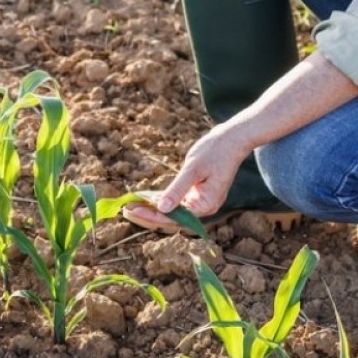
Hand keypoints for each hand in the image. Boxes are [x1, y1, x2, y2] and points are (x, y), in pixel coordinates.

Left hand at [126, 123, 251, 226]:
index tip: (132, 210)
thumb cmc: (216, 151)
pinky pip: (177, 202)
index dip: (151, 216)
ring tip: (131, 205)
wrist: (232, 139)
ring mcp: (201, 202)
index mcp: (206, 205)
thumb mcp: (193, 169)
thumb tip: (161, 209)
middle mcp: (204, 208)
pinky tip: (146, 198)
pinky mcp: (198, 194)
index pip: (174, 218)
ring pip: (173, 212)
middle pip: (172, 219)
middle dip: (148, 215)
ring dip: (153, 209)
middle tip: (125, 211)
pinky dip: (162, 200)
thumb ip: (178, 190)